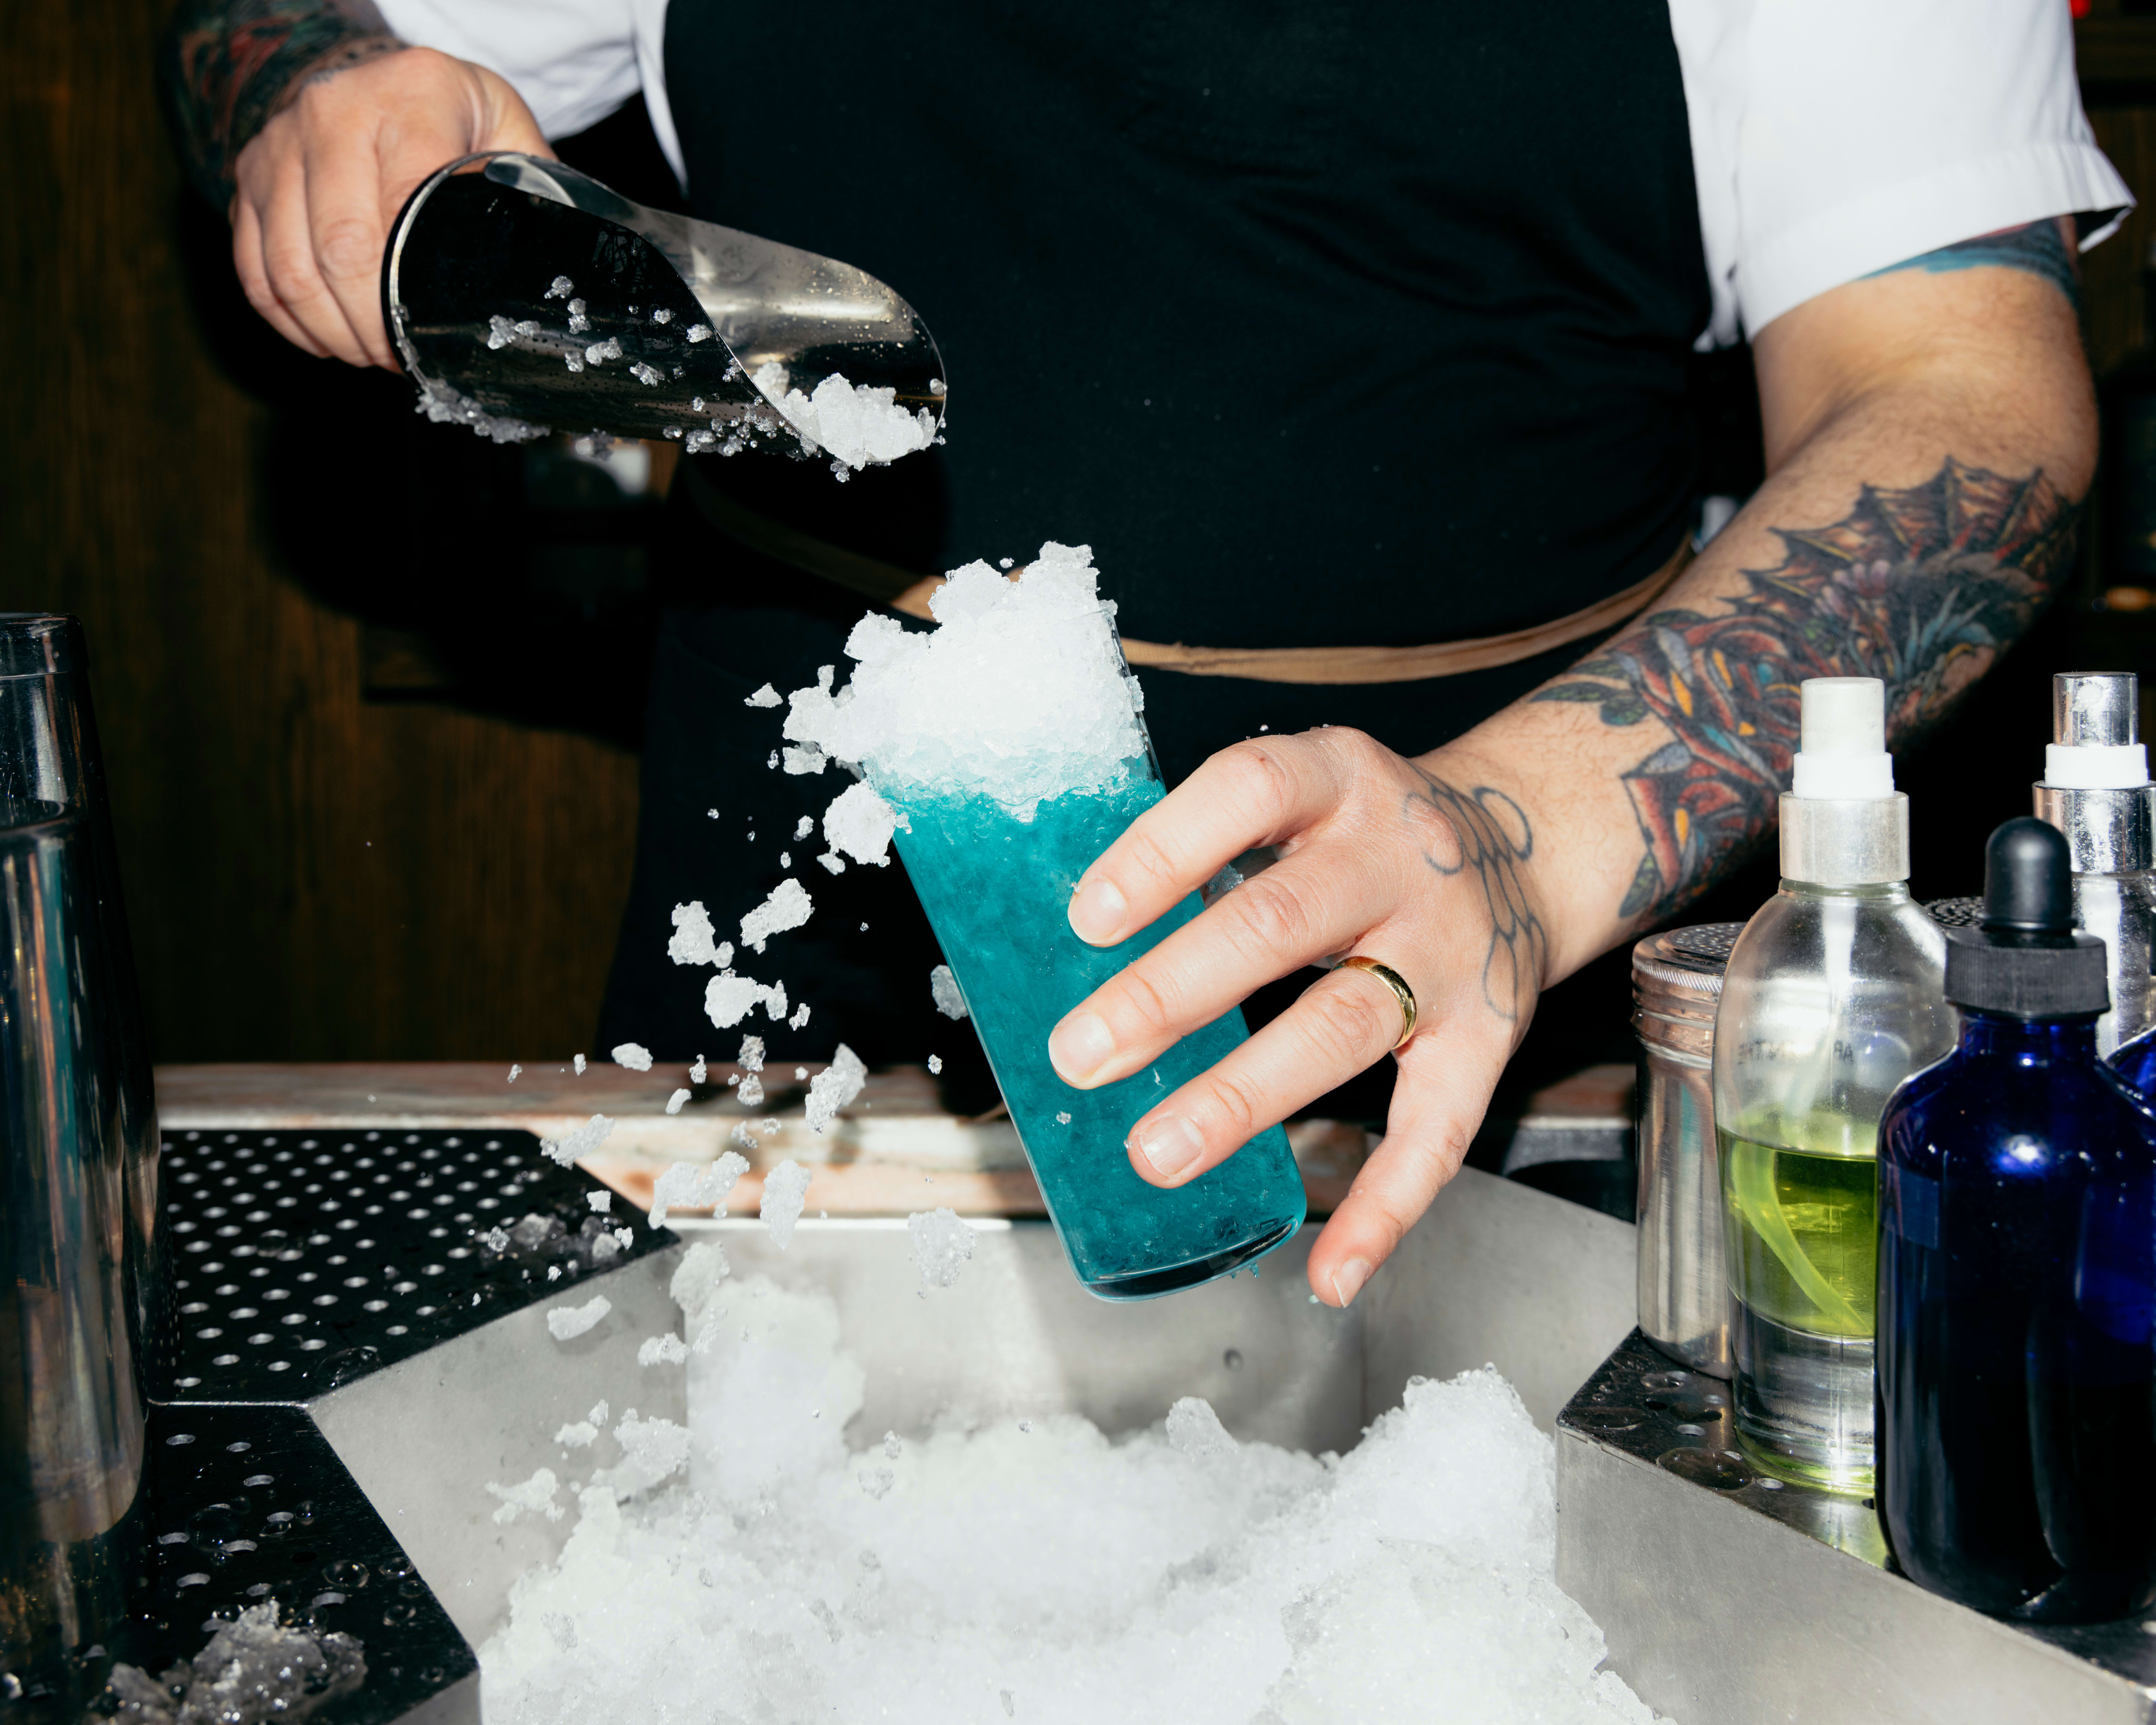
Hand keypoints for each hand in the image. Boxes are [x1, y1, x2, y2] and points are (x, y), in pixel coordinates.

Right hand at [231, 47, 549, 368]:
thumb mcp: (509, 133)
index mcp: (411, 96)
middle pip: (341, 251)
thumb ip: (532, 192)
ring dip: (332, 333)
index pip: (405, 209)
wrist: (377, 76)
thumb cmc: (455, 117)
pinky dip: (290, 319)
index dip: (417, 292)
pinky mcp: (246, 176)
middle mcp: (331, 109)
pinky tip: (328, 340)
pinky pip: (255, 270)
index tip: (438, 338)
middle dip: (374, 327)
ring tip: (371, 355)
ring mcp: (278, 143)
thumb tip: (559, 272)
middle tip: (405, 360)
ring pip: (290, 269)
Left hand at [1047, 729, 1551, 1307]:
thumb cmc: (1369, 831)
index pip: (1248, 794)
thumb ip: (1216, 846)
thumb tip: (1081, 938)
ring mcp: (1449, 953)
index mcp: (1340, 781)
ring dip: (1243, 1096)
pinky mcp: (1490, 1035)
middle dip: (1171, 994)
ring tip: (1157, 1152)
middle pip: (1280, 924)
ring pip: (1341, 1026)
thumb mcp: (1306, 794)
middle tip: (1081, 1055)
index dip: (1165, 852)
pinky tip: (1333, 1270)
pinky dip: (1386, 1207)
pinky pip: (1439, 1131)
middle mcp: (1400, 860)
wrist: (1530, 839)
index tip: (1088, 919)